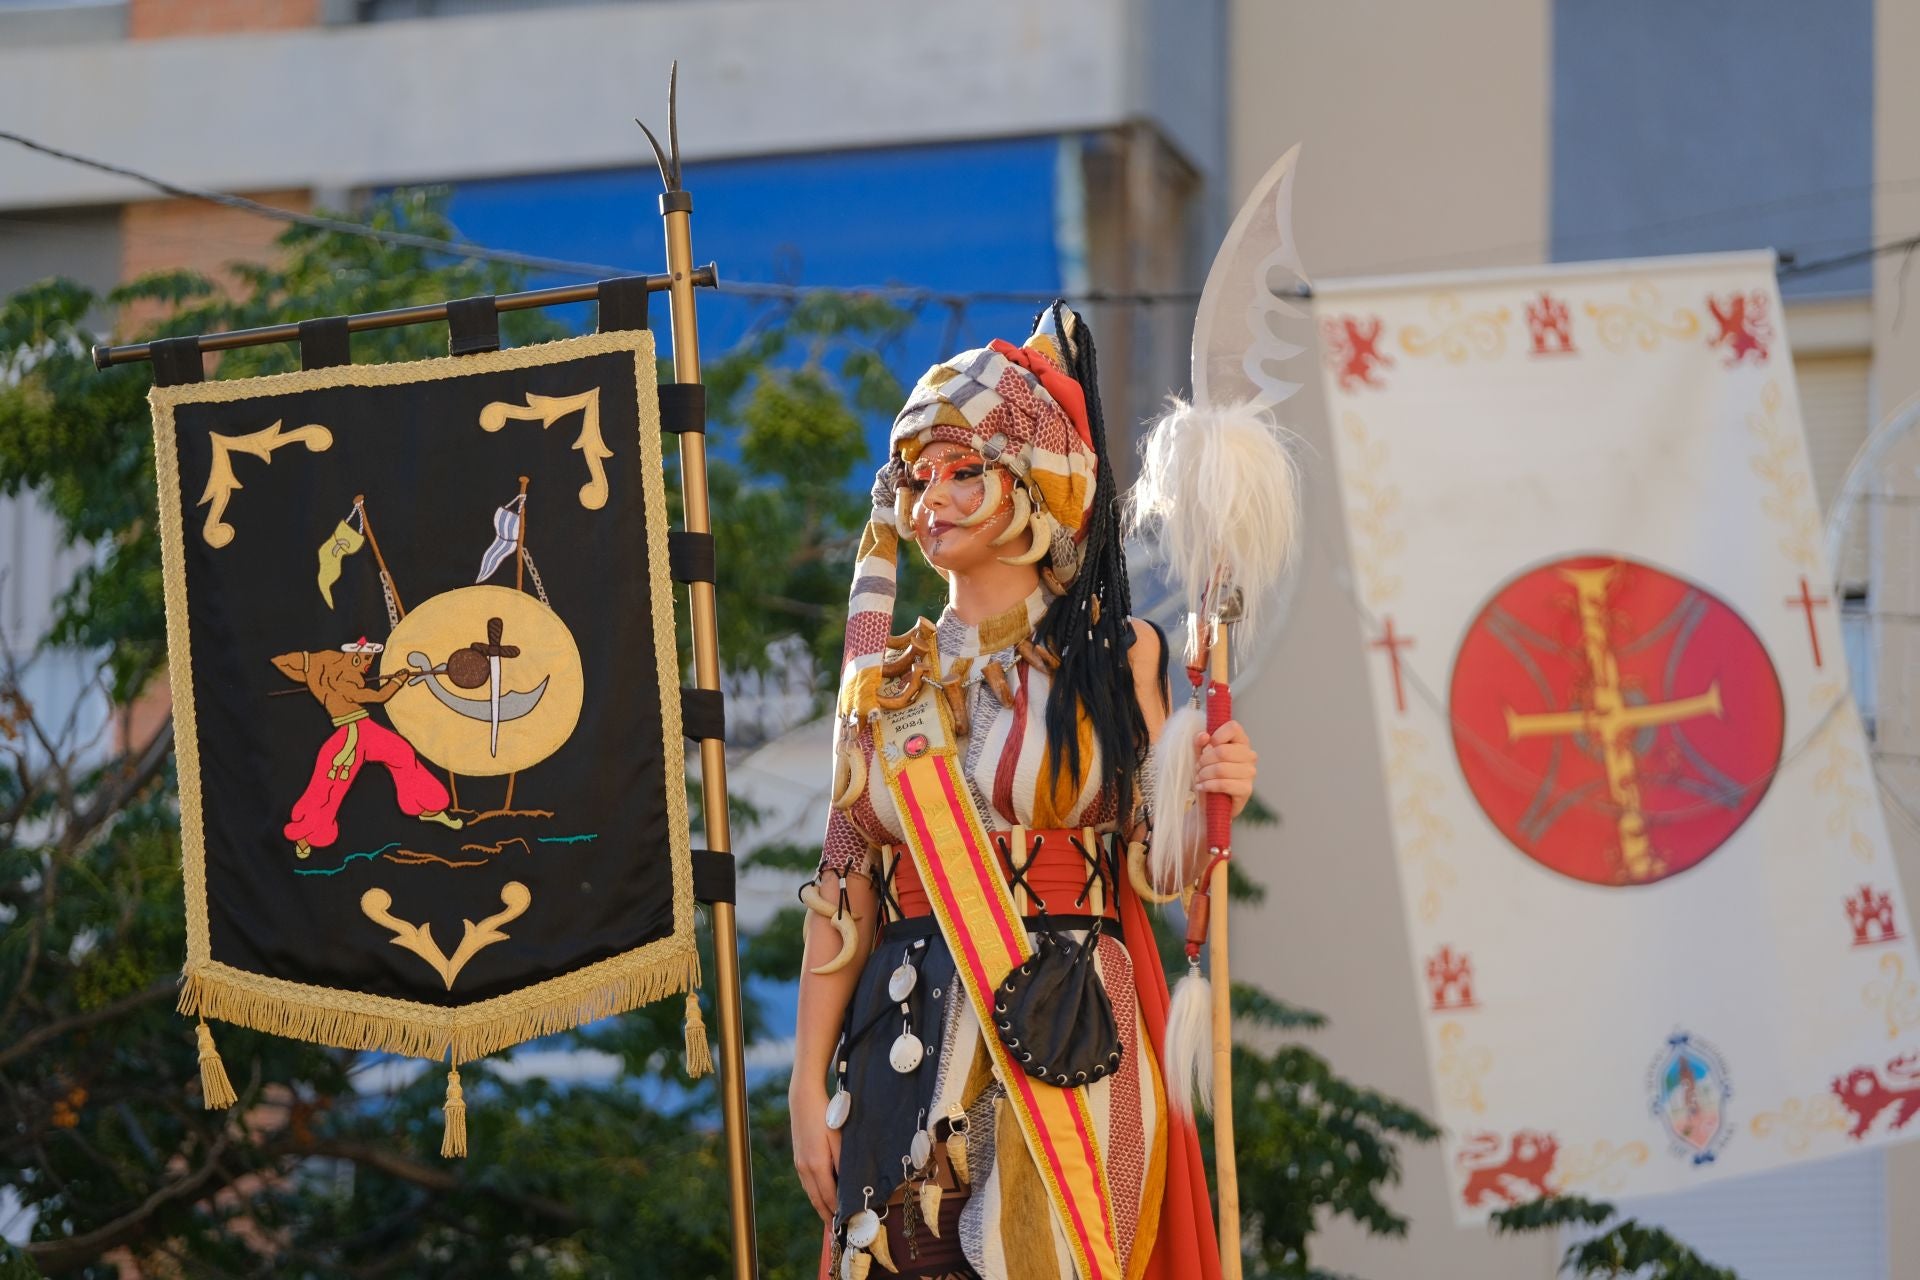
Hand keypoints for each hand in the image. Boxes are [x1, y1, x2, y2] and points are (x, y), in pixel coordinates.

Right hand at [789, 1082, 841, 1222]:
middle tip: (836, 1231)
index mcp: (817, 1166)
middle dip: (826, 1216)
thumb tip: (848, 1184)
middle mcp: (805, 1169)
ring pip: (810, 1192)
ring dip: (820, 1206)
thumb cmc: (826, 1117)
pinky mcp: (798, 1158)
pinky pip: (807, 1183)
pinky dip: (815, 1194)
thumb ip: (843, 1164)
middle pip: (817, 1200)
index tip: (845, 1224)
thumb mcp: (839, 1140)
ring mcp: (799, 1164)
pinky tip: (821, 1196)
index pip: (829, 1197)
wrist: (803, 1100)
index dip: (837, 1212)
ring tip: (829, 1218)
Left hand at [1194, 719, 1256, 819]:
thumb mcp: (1200, 755)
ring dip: (1204, 774)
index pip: (1234, 727)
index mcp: (1240, 741)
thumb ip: (1199, 742)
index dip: (1217, 735)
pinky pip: (1224, 784)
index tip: (1207, 746)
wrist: (1211, 801)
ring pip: (1221, 769)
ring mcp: (1250, 773)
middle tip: (1198, 767)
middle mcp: (1249, 755)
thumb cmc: (1208, 774)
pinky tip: (1201, 787)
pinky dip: (1208, 785)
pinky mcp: (1246, 790)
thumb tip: (1204, 736)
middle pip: (1223, 751)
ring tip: (1199, 778)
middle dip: (1204, 760)